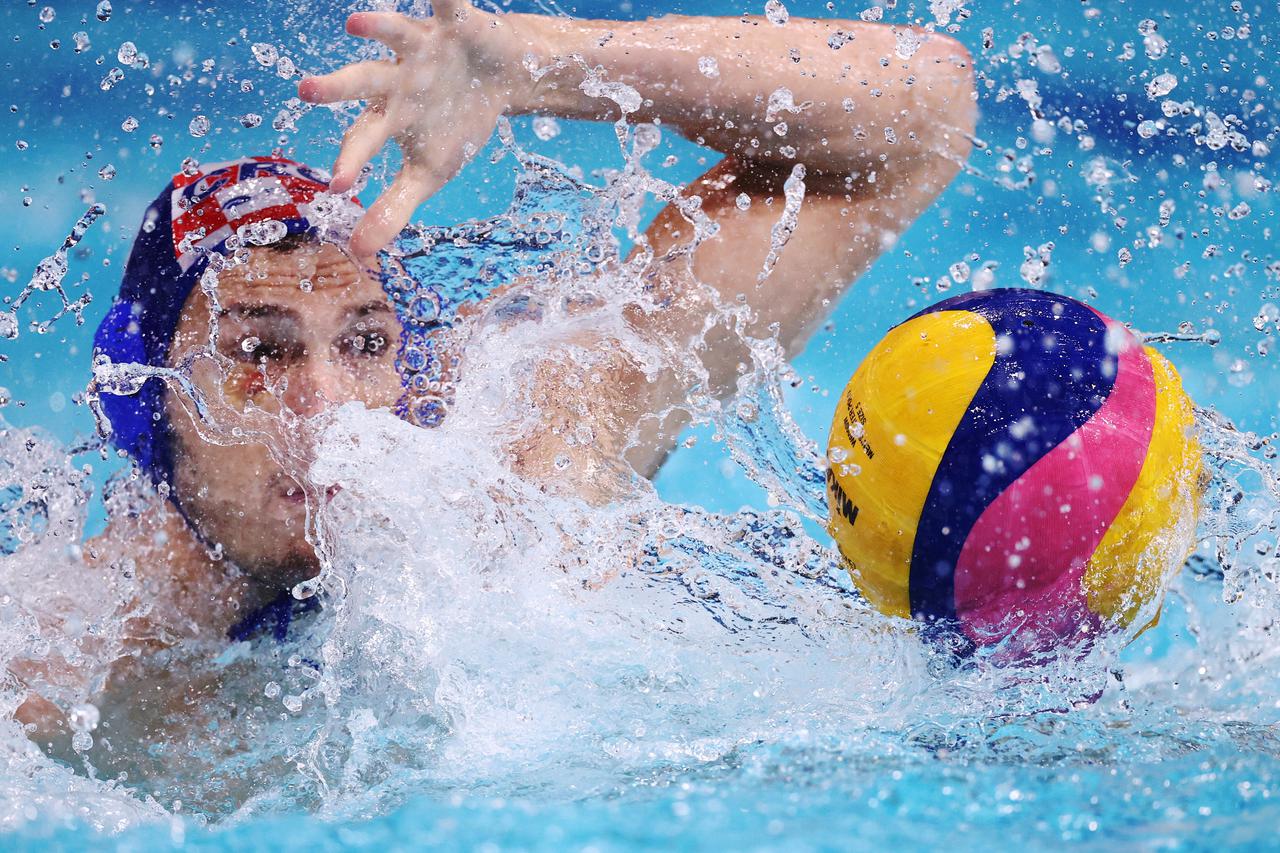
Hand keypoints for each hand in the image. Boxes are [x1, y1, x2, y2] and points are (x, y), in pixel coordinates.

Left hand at [299, 4, 534, 256]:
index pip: (363, 140)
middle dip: (336, 87)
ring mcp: (422, 47)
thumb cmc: (456, 123)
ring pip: (393, 34)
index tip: (339, 187)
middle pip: (361, 82)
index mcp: (388, 116)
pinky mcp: (453, 22)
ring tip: (354, 23)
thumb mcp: (428, 173)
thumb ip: (393, 209)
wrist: (502, 77)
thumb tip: (360, 254)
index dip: (352, 161)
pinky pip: (447, 0)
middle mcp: (396, 78)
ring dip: (377, 27)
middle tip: (304, 91)